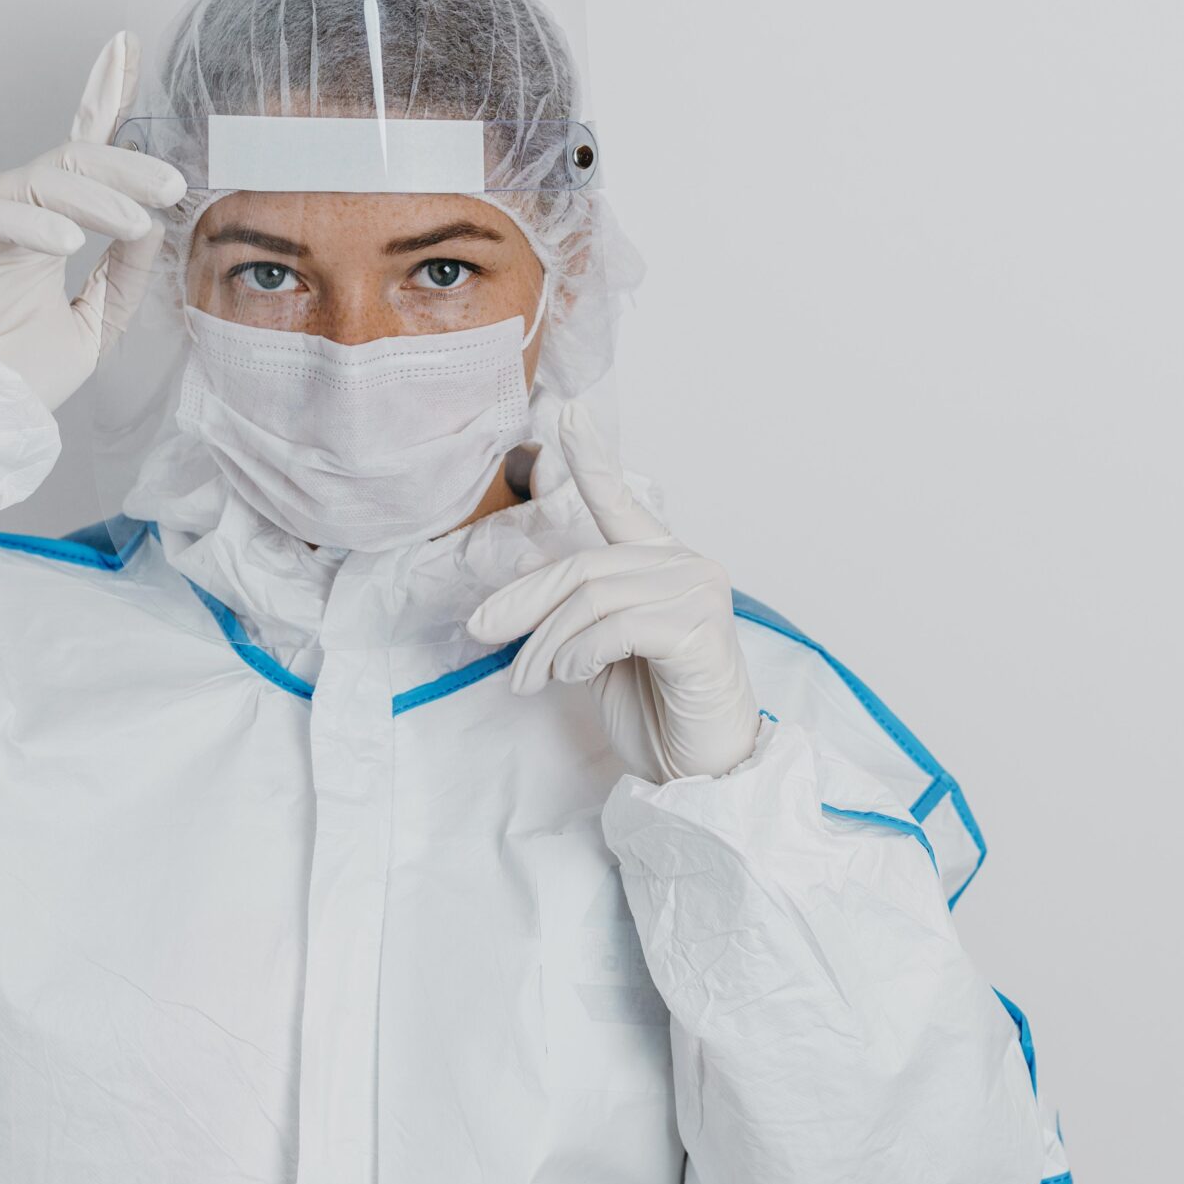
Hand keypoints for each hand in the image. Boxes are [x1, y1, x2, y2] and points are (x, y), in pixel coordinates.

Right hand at [0, 31, 186, 409]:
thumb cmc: (13, 379)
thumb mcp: (93, 328)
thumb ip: (122, 275)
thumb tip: (153, 221)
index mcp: (44, 226)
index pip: (80, 153)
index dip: (102, 99)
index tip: (127, 51)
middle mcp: (9, 211)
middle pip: (72, 161)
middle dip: (127, 168)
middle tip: (171, 187)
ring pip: (41, 178)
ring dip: (97, 197)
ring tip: (136, 223)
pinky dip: (32, 222)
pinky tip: (67, 241)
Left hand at [467, 403, 760, 781]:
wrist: (698, 770)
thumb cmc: (653, 711)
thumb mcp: (594, 654)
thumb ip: (570, 616)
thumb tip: (502, 612)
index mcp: (659, 564)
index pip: (619, 504)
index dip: (591, 459)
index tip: (566, 413)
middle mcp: (685, 565)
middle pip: (581, 566)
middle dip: (522, 603)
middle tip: (482, 636)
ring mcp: (699, 592)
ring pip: (591, 598)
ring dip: (547, 645)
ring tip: (533, 681)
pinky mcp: (701, 627)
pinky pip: (615, 626)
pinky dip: (579, 653)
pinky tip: (574, 676)